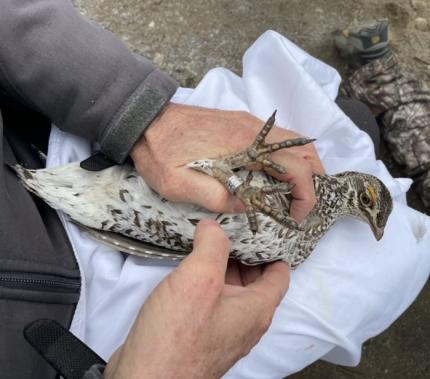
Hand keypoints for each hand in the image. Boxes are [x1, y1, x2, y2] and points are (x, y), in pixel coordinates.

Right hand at [104, 220, 289, 378]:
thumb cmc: (177, 335)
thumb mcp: (199, 279)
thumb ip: (212, 246)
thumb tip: (214, 226)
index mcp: (256, 309)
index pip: (279, 273)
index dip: (272, 247)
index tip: (259, 226)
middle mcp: (245, 321)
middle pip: (256, 279)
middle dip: (245, 252)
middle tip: (229, 227)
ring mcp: (224, 329)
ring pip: (233, 289)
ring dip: (224, 265)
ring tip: (208, 240)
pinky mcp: (202, 333)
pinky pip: (214, 300)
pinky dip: (209, 281)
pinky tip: (191, 267)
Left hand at [131, 103, 323, 221]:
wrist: (144, 119)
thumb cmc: (159, 152)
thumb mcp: (179, 184)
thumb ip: (216, 196)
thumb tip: (247, 205)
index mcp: (243, 144)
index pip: (293, 166)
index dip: (305, 194)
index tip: (296, 215)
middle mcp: (253, 129)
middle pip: (302, 149)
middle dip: (313, 179)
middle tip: (303, 205)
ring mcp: (248, 123)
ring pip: (292, 141)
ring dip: (301, 167)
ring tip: (294, 193)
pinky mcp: (240, 123)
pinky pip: (276, 139)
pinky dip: (286, 158)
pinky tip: (274, 175)